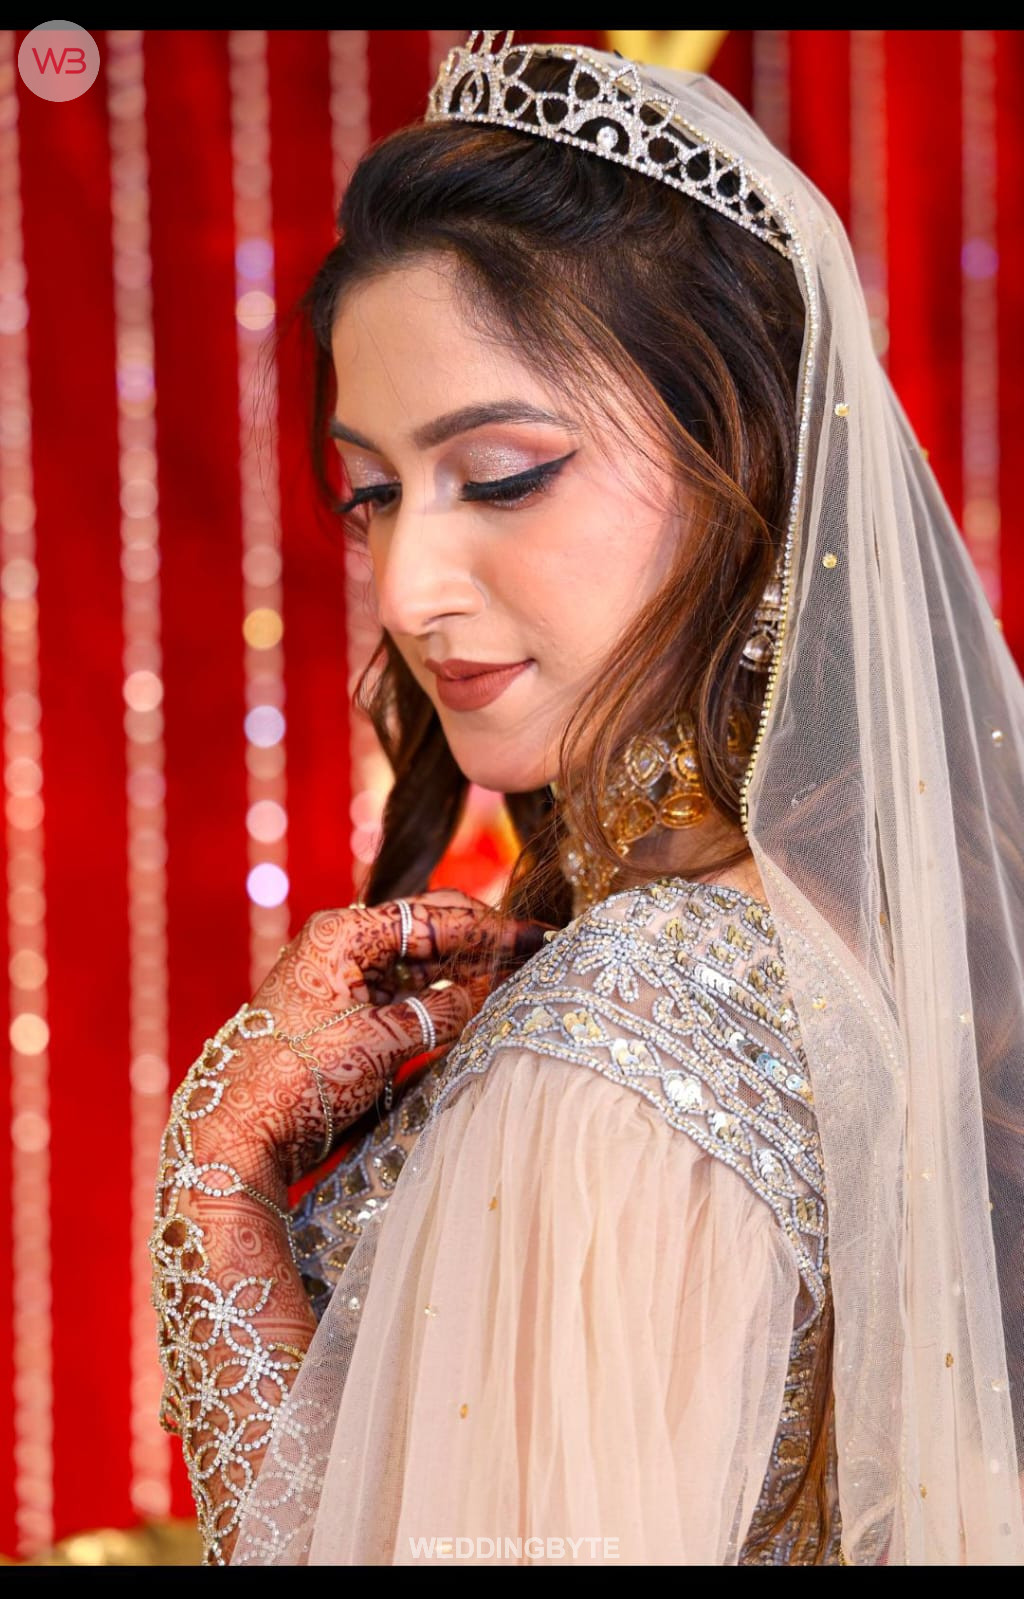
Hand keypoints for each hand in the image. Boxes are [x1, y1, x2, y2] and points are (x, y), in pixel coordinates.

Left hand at [186, 892, 543, 1200]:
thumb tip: (492, 993)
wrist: (239, 1137)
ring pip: (422, 967)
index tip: (537, 937)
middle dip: (483, 945)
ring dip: (468, 973)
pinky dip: (445, 1001)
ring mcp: (345, 983)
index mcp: (342, 934)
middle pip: (429, 934)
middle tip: (538, 954)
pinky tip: (482, 1007)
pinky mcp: (349, 1019)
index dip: (490, 928)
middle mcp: (343, 949)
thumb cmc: (298, 1079)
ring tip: (521, 981)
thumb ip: (443, 1011)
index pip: (432, 916)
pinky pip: (408, 999)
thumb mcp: (380, 1042)